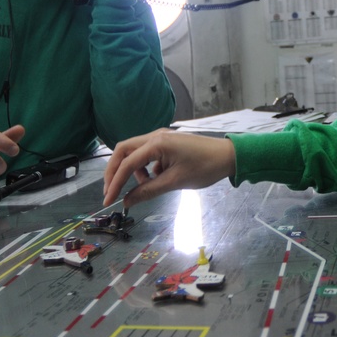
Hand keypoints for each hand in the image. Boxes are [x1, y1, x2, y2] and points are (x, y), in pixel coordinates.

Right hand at [102, 129, 236, 207]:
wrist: (228, 156)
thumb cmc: (204, 168)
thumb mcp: (175, 182)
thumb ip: (148, 191)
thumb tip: (127, 201)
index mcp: (157, 143)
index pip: (127, 163)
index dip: (114, 183)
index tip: (108, 200)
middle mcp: (155, 135)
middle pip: (124, 150)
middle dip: (115, 171)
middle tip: (111, 191)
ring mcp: (161, 137)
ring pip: (135, 151)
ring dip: (132, 169)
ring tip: (144, 186)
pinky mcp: (167, 142)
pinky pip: (147, 153)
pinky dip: (145, 167)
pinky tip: (156, 178)